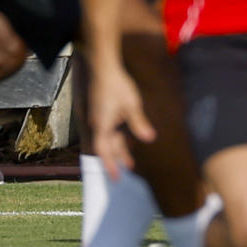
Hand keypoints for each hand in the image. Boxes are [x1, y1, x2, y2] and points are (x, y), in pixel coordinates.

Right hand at [85, 62, 151, 179]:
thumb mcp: (132, 105)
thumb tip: (149, 140)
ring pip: (108, 138)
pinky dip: (116, 137)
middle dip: (118, 158)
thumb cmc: (117, 85)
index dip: (110, 166)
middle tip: (130, 169)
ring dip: (118, 148)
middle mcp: (97, 124)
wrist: (102, 68)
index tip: (117, 178)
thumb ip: (139, 123)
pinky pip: (108, 129)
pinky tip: (124, 136)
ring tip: (129, 157)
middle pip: (107, 147)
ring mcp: (98, 118)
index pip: (104, 152)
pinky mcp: (100, 111)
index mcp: (103, 126)